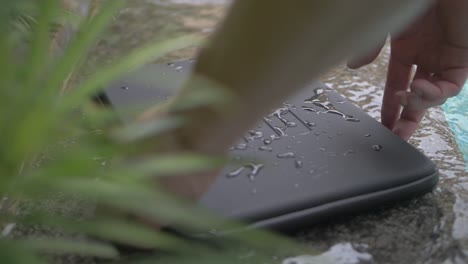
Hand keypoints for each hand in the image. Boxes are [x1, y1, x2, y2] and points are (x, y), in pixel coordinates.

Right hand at [348, 0, 467, 139]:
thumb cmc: (409, 1)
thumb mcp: (383, 25)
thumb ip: (369, 46)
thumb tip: (353, 66)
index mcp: (406, 49)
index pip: (396, 84)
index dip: (390, 106)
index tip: (383, 125)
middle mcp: (425, 56)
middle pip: (418, 97)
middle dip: (408, 119)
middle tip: (397, 136)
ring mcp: (444, 58)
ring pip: (436, 95)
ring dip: (419, 102)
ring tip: (406, 97)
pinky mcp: (462, 57)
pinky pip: (452, 85)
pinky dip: (435, 92)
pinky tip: (419, 87)